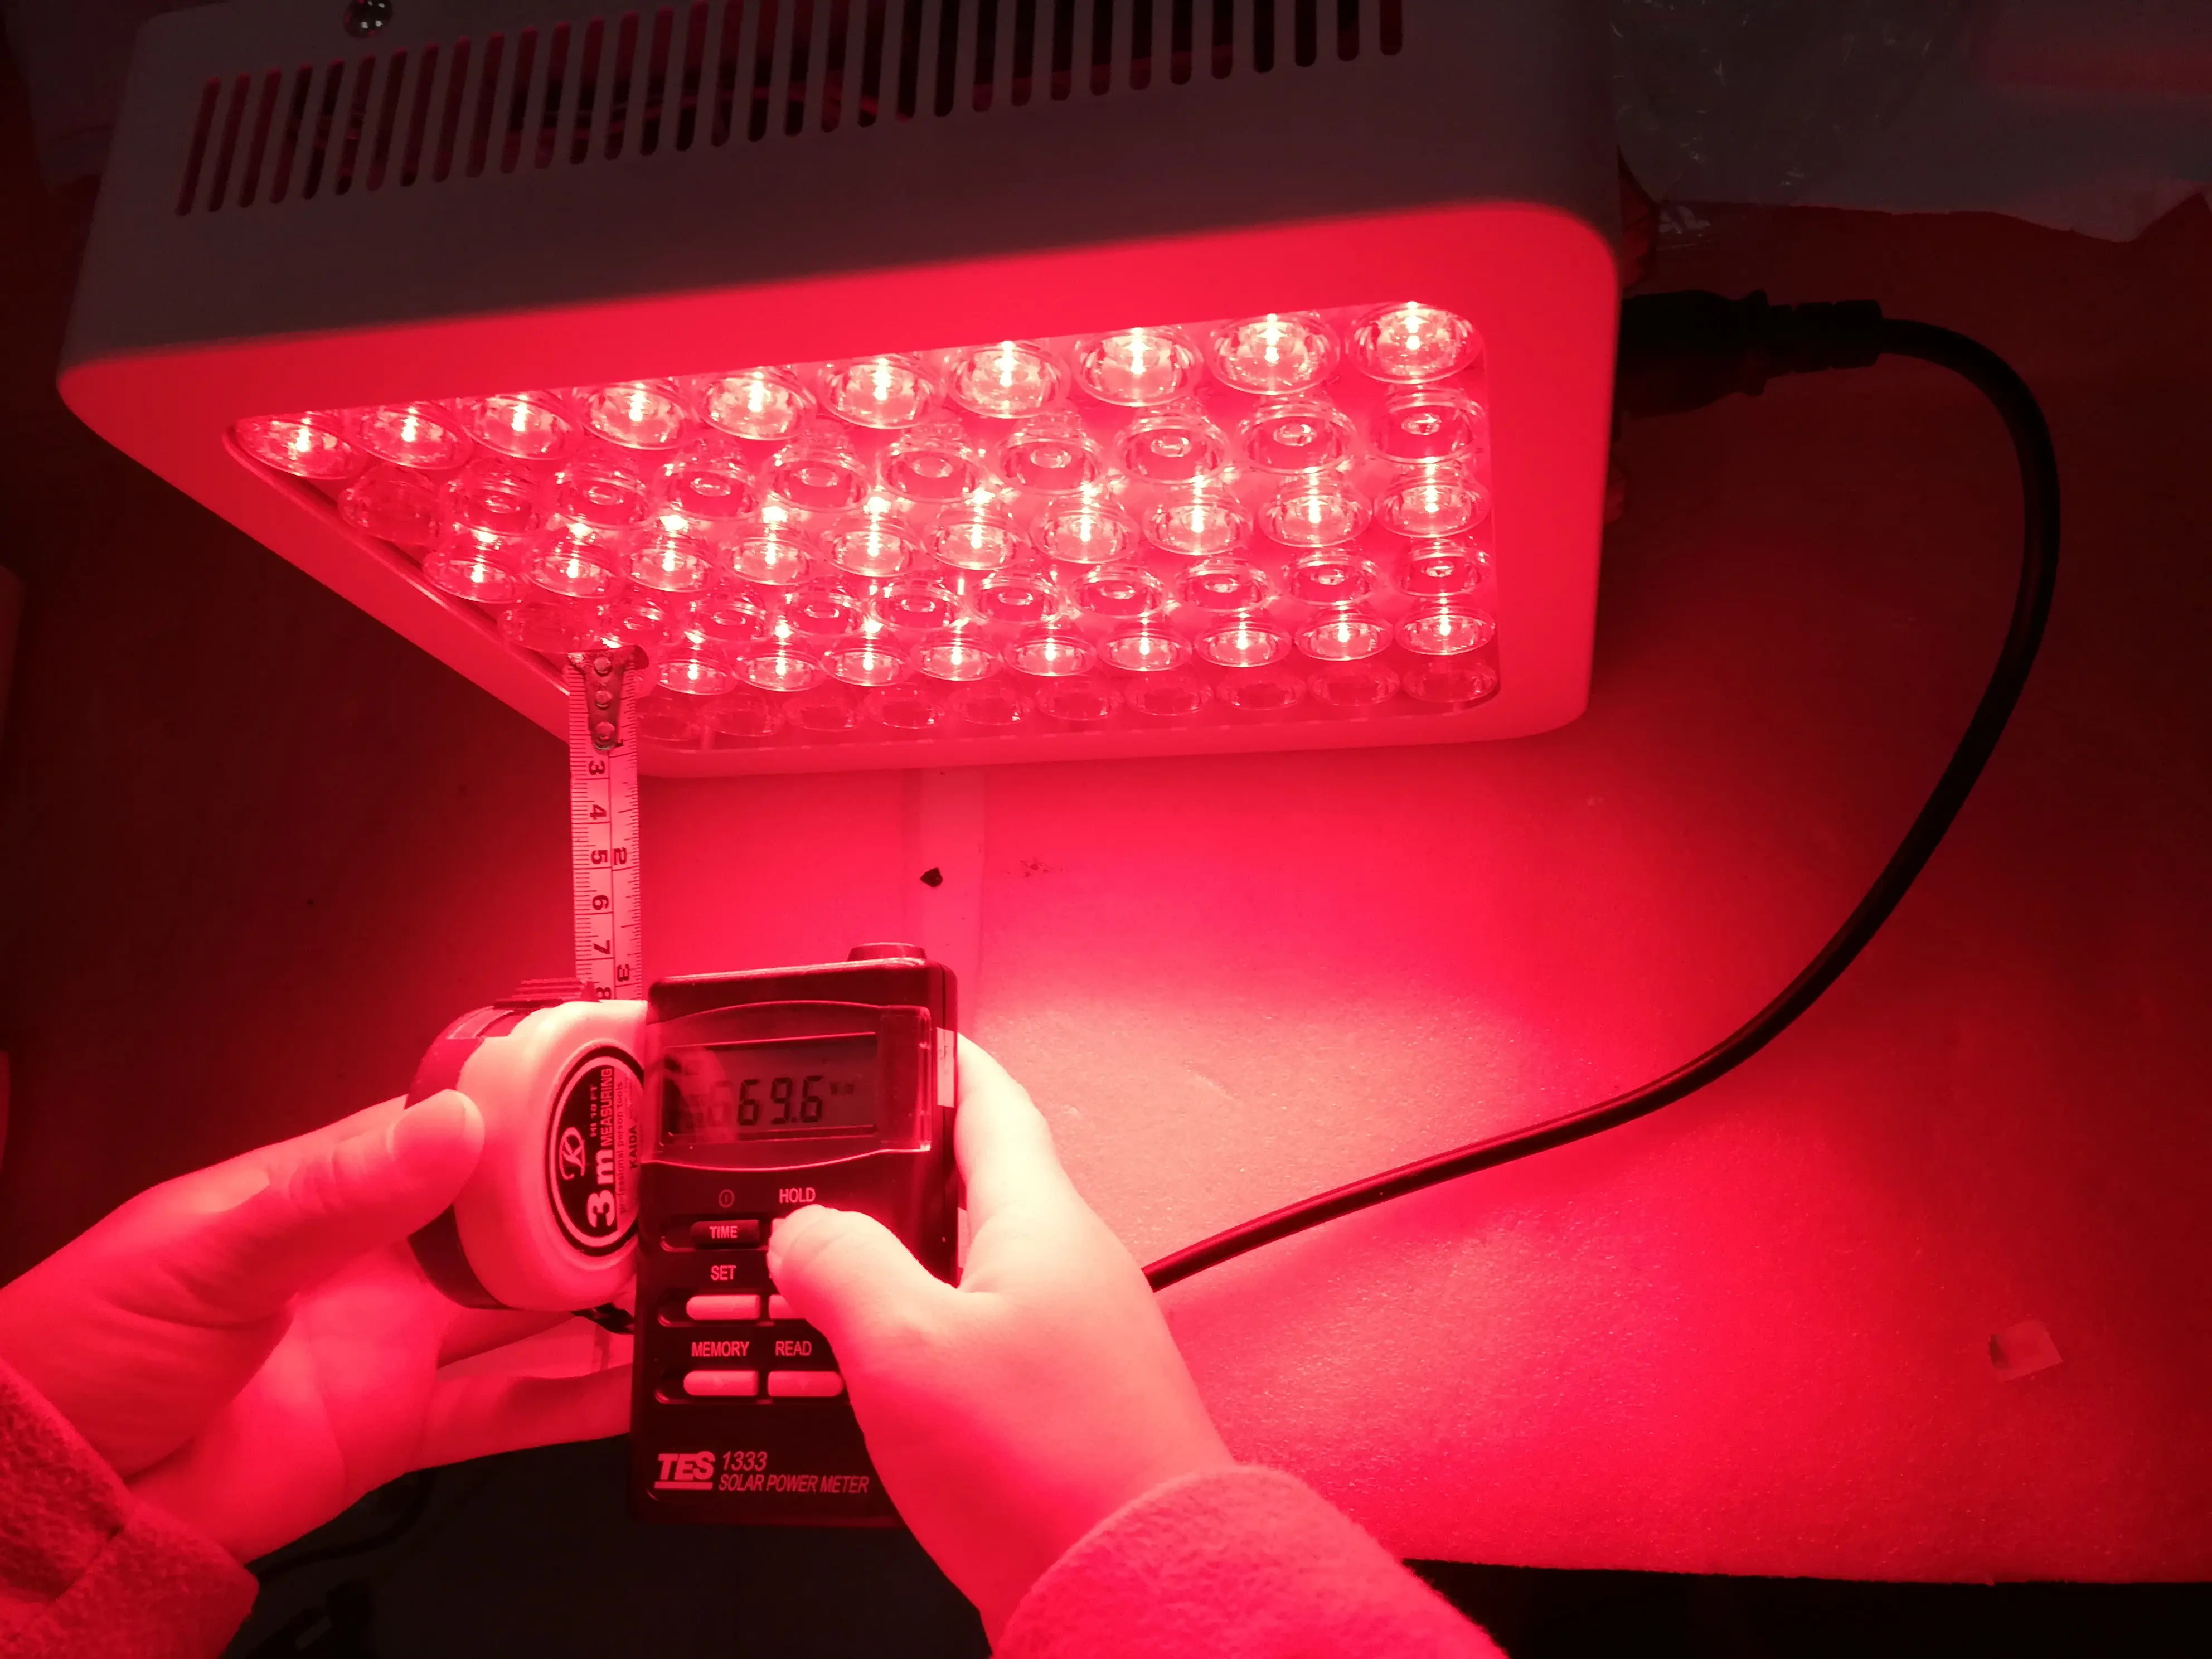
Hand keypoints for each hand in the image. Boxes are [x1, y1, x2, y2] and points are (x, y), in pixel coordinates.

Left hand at [0, 1092, 629, 1561]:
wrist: (56, 1497)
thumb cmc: (91, 1346)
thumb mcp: (210, 1252)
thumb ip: (336, 1197)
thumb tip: (451, 1127)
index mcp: (326, 1188)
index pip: (449, 1124)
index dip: (531, 1103)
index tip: (610, 1084)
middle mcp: (373, 1259)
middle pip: (507, 1214)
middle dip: (586, 1197)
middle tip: (671, 1184)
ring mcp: (394, 1342)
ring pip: (524, 1306)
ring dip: (595, 1289)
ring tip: (678, 1271)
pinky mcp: (402, 1425)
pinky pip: (507, 1408)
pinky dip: (575, 1401)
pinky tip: (634, 1385)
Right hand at [767, 1039, 1231, 1636]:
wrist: (1132, 1593)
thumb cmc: (1046, 1468)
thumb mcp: (907, 1349)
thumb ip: (840, 1268)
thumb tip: (803, 1234)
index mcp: (1039, 1220)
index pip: (986, 1099)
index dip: (931, 1058)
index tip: (886, 1034)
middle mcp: (1062, 1268)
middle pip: (955, 1192)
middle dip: (870, 1188)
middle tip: (791, 1188)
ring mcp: (1064, 1341)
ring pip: (950, 1281)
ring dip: (875, 1285)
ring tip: (793, 1301)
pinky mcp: (1052, 1412)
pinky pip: (961, 1355)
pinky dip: (900, 1359)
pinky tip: (851, 1394)